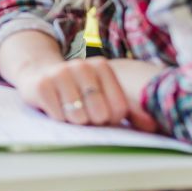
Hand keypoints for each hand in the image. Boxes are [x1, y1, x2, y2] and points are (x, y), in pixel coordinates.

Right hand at [10, 57, 156, 130]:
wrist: (38, 74)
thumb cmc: (76, 89)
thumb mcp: (103, 93)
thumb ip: (129, 108)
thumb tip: (152, 124)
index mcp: (102, 66)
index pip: (118, 109)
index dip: (110, 119)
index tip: (99, 112)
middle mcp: (82, 66)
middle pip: (100, 114)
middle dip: (91, 121)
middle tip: (82, 112)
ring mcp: (60, 74)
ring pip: (79, 117)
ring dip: (74, 121)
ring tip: (68, 109)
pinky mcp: (42, 85)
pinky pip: (58, 117)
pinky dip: (58, 119)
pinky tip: (54, 106)